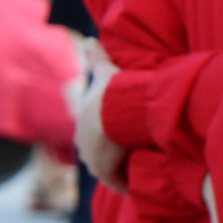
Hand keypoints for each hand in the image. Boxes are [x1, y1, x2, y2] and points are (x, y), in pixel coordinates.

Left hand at [75, 63, 128, 193]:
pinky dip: (128, 182)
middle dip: (111, 153)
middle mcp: (83, 146)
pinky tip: (139, 183)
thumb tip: (88, 39)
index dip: (105, 135)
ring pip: (108, 168)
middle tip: (133, 150)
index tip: (120, 134)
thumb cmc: (109, 92)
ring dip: (121, 168)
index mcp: (82, 126)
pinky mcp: (104, 172)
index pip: (92, 135)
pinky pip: (118, 182)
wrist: (110, 110)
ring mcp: (92, 160)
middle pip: (98, 153)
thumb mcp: (104, 72)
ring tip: (140, 166)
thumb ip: (96, 57)